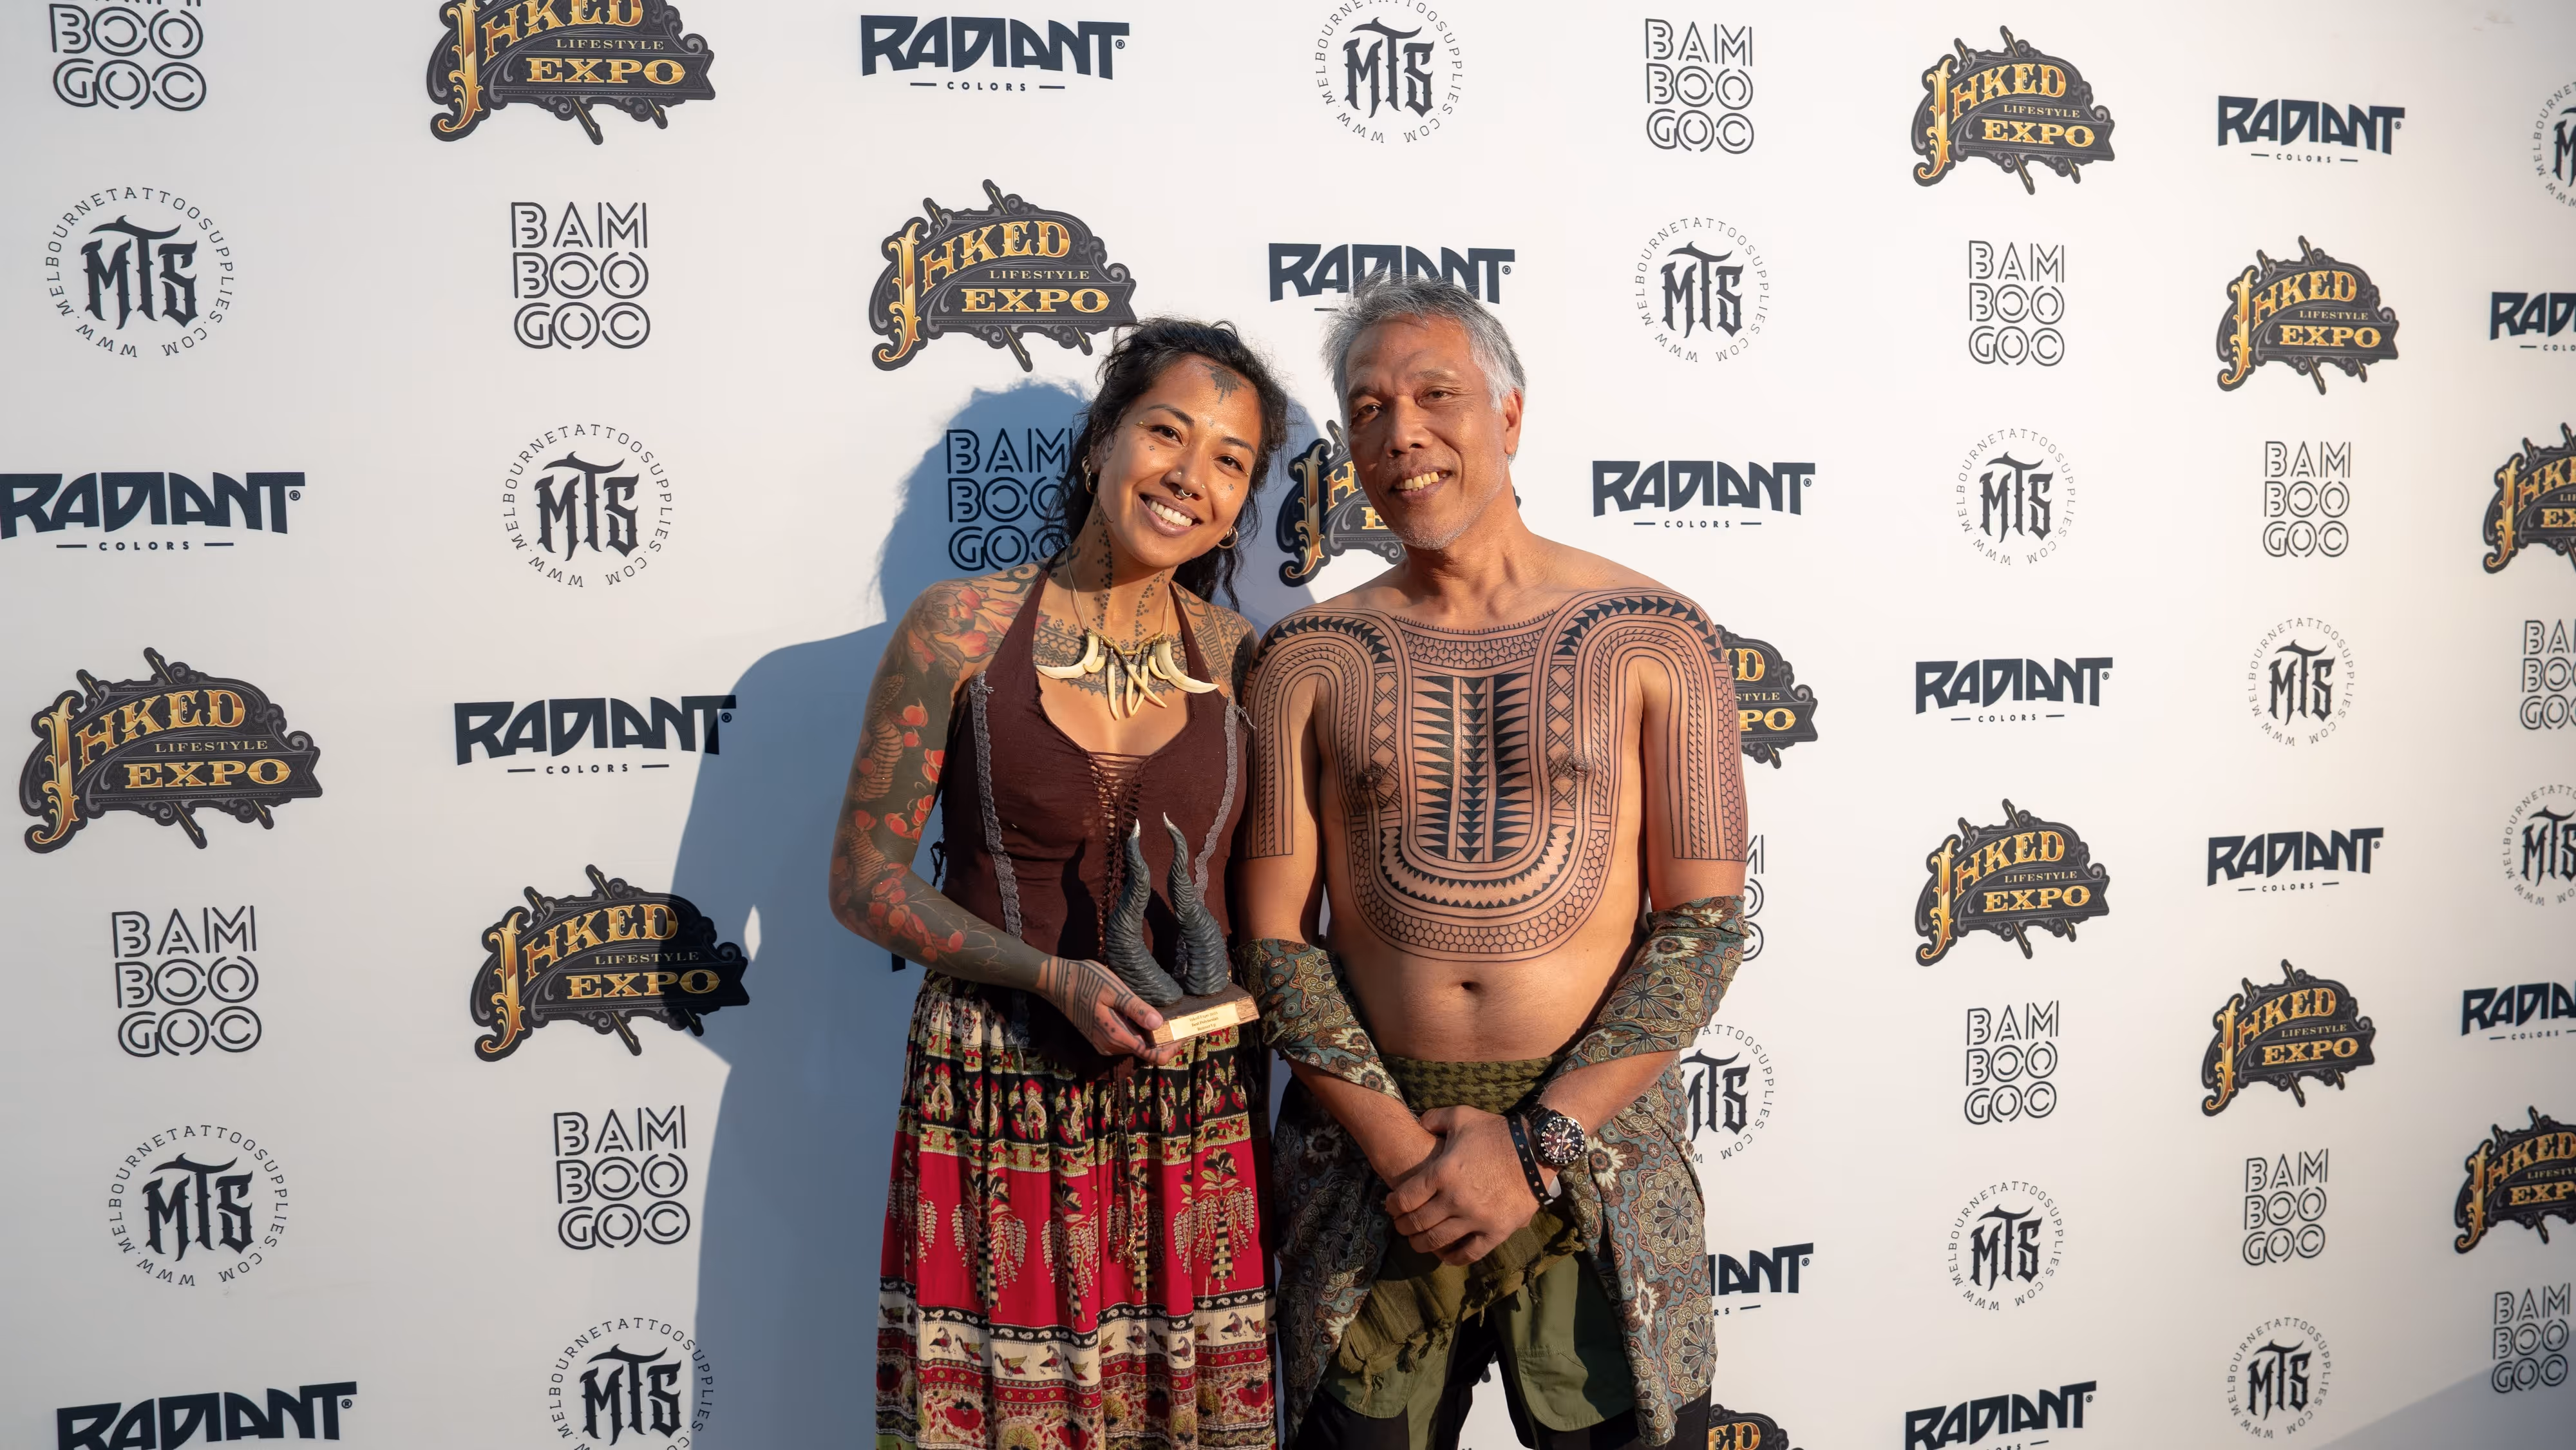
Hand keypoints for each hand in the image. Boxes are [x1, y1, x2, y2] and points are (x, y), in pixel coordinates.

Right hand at [1042, 958, 1182, 1065]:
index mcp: (1117, 1036)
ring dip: (1151, 1036)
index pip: (1153, 1055)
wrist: (1055, 982)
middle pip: (1147, 1052)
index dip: (1173, 1048)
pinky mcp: (1099, 1038)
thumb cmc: (1085, 981)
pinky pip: (1126, 1041)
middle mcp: (1111, 1046)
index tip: (1186, 1032)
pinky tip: (1144, 1015)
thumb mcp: (1114, 990)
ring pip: (1136, 1046)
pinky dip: (1138, 1033)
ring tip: (1166, 1015)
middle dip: (1165, 1040)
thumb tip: (1159, 1025)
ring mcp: (1103, 1044)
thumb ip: (1136, 1009)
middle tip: (1181, 1019)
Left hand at [1382, 1106, 1540, 1264]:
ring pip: (1438, 1240)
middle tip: (1400, 1224)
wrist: (1536, 1149)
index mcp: (1442, 1173)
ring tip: (1417, 1241)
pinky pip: (1470, 1253)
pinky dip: (1453, 1258)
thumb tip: (1417, 1124)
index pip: (1405, 1198)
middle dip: (1403, 1226)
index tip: (1390, 1206)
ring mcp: (1476, 1218)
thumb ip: (1434, 1119)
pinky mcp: (1496, 1231)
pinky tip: (1445, 1256)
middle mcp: (1455, 1199)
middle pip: (1417, 1222)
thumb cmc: (1496, 1132)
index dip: (1392, 1205)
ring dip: (1421, 1244)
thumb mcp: (1462, 1116)